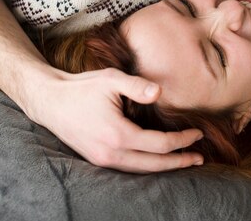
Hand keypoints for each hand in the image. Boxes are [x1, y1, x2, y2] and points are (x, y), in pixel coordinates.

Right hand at [25, 66, 203, 172]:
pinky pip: (128, 168)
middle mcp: (111, 153)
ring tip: (184, 162)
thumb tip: (160, 92)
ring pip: (141, 171)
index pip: (160, 144)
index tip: (198, 133)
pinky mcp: (97, 160)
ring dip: (164, 167)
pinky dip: (147, 166)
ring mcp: (102, 160)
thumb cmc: (81, 87)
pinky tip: (157, 159)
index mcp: (118, 134)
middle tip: (200, 158)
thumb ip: (137, 86)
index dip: (182, 141)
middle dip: (180, 162)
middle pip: (154, 165)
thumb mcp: (110, 79)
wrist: (49, 101)